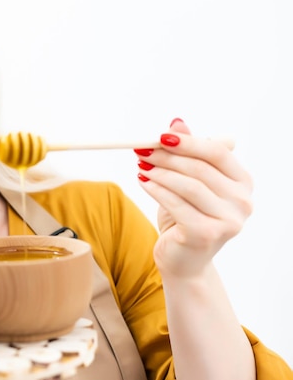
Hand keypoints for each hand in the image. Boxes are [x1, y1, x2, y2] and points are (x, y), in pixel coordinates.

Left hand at [134, 118, 252, 277]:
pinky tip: (143, 182)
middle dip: (166, 156)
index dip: (187, 142)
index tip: (160, 135)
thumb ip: (187, 153)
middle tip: (141, 149)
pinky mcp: (206, 234)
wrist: (183, 260)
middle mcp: (243, 201)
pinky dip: (156, 190)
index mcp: (243, 183)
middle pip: (200, 168)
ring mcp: (228, 221)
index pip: (217, 152)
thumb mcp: (188, 181)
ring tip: (141, 166)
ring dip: (159, 172)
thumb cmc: (187, 217)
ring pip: (187, 185)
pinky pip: (176, 204)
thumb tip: (176, 122)